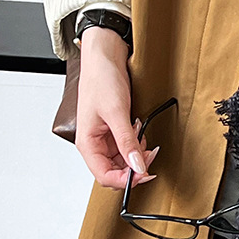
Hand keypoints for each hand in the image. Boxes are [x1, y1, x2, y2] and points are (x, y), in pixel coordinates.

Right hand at [74, 25, 159, 190]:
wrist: (104, 57)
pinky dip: (137, 142)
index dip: (125, 181)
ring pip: (123, 159)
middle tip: (151, 155)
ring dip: (137, 153)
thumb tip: (138, 167)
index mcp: (87, 144)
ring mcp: (105, 137)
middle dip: (134, 166)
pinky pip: (127, 145)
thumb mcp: (117, 113)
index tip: (144, 174)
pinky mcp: (114, 128)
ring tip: (144, 137)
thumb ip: (127, 142)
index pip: (104, 176)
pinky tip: (140, 129)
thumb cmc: (101, 80)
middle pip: (115, 171)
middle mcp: (94, 143)